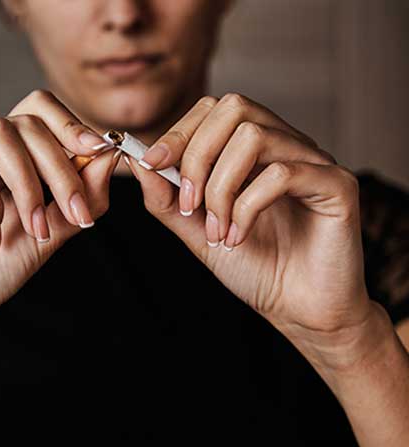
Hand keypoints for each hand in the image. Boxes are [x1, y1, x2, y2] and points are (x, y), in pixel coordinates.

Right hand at [0, 89, 120, 331]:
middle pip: (25, 122)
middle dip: (60, 168)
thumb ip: (80, 196)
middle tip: (75, 213)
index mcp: (4, 157)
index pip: (38, 111)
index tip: (100, 152)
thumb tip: (110, 155)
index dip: (71, 126)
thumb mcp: (51, 231)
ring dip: (28, 184)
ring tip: (35, 229)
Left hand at [126, 93, 372, 357]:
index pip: (214, 109)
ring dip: (221, 188)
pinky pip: (283, 173)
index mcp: (254, 151)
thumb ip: (168, 197)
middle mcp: (285, 146)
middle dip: (197, 156)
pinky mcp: (337, 185)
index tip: (152, 165)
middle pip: (234, 107)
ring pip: (254, 137)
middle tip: (190, 205)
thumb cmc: (253, 267)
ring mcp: (313, 161)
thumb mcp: (196, 231)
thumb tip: (138, 162)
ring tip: (217, 231)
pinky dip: (247, 207)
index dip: (178, 133)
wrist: (297, 309)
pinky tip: (239, 237)